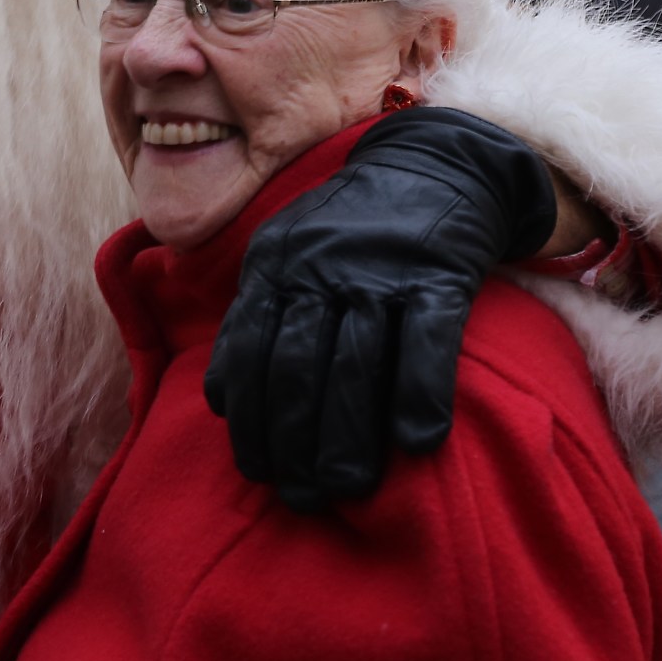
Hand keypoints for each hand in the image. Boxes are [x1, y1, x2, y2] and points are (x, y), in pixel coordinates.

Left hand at [204, 107, 557, 509]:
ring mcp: (381, 269)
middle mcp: (321, 266)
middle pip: (296, 368)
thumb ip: (256, 313)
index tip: (255, 469)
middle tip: (301, 496)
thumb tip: (222, 399)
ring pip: (354, 366)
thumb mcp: (288, 248)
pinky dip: (419, 397)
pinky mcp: (439, 274)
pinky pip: (426, 345)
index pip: (249, 350)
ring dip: (345, 438)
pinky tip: (414, 444)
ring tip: (344, 489)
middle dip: (292, 442)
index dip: (250, 418)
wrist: (437, 164)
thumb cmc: (352, 225)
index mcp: (277, 262)